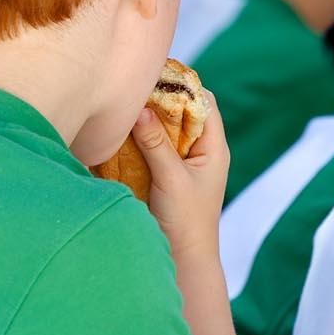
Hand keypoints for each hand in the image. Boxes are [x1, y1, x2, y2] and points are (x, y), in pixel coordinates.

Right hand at [134, 91, 228, 260]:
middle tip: (133, 85)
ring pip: (163, 128)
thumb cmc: (186, 223)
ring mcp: (180, 162)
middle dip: (159, 99)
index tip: (156, 73)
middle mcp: (199, 150)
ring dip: (146, 118)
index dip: (183, 86)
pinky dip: (137, 138)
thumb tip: (139, 109)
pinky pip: (150, 146)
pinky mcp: (163, 174)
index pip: (204, 102)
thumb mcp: (172, 180)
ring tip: (123, 104)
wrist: (183, 261)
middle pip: (181, 111)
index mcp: (214, 148)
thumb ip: (156, 144)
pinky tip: (119, 131)